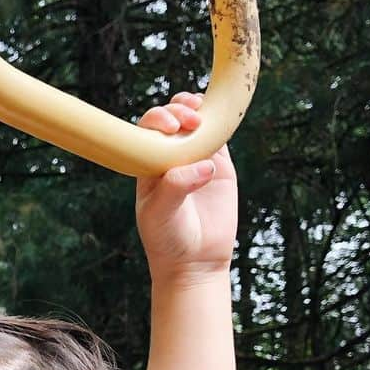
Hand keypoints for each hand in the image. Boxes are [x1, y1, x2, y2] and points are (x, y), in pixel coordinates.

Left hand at [135, 92, 237, 279]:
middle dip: (178, 110)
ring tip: (201, 113)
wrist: (195, 262)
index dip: (158, 119)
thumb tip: (204, 165)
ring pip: (195, 122)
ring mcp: (195, 158)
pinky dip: (221, 121)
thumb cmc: (167, 240)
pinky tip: (222, 115)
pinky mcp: (219, 165)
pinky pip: (220, 135)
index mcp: (147, 164)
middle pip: (171, 119)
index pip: (148, 130)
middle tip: (189, 120)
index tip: (171, 127)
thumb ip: (175, 187)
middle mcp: (169, 157)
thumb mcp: (161, 214)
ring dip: (198, 108)